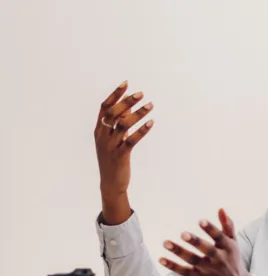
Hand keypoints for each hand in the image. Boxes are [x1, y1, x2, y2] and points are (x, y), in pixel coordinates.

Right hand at [94, 81, 153, 224]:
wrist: (110, 182)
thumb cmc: (113, 159)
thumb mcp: (112, 139)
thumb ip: (119, 123)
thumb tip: (129, 106)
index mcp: (99, 130)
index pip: (105, 107)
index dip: (115, 94)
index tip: (126, 83)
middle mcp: (102, 135)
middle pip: (113, 113)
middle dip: (127, 101)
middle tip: (141, 93)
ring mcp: (110, 145)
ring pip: (123, 125)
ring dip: (138, 113)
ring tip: (150, 105)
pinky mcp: (120, 155)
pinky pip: (131, 140)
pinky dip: (142, 130)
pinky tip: (151, 123)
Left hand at [160, 209, 255, 275]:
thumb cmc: (233, 259)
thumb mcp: (233, 243)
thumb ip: (227, 226)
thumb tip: (221, 209)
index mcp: (228, 248)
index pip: (219, 237)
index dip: (210, 229)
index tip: (201, 221)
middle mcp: (218, 259)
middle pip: (206, 250)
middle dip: (195, 242)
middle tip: (183, 234)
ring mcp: (208, 269)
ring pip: (193, 260)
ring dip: (179, 252)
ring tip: (166, 243)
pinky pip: (185, 272)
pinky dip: (173, 266)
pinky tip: (161, 259)